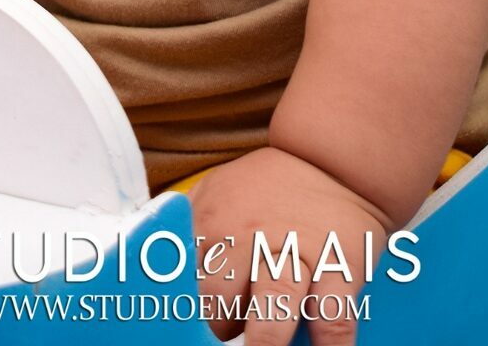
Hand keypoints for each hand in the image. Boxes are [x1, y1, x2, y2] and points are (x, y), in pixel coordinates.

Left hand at [186, 146, 388, 345]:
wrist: (331, 159)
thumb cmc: (266, 186)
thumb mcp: (214, 191)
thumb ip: (186, 228)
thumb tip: (148, 261)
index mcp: (212, 223)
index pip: (181, 279)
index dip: (179, 309)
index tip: (179, 327)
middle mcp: (250, 240)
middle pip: (220, 301)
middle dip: (218, 329)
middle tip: (224, 334)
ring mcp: (296, 254)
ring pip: (274, 303)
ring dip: (265, 338)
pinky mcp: (339, 266)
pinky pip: (334, 315)